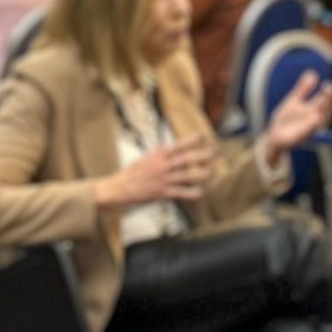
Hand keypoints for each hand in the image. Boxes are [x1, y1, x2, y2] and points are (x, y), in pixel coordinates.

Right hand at [95, 135, 214, 208]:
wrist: (116, 189)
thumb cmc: (129, 175)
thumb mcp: (143, 160)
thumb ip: (156, 153)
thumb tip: (165, 145)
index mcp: (158, 156)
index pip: (178, 145)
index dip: (192, 140)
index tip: (204, 137)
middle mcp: (162, 166)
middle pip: (186, 159)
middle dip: (203, 155)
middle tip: (215, 152)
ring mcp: (163, 179)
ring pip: (187, 176)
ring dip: (202, 174)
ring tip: (212, 173)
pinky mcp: (161, 193)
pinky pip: (180, 193)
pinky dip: (192, 193)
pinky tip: (201, 193)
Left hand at [263, 70, 331, 164]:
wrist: (275, 136)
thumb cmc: (287, 120)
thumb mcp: (294, 100)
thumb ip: (303, 89)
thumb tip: (313, 73)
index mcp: (313, 109)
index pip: (325, 100)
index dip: (328, 93)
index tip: (329, 85)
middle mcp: (314, 119)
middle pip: (326, 109)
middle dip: (329, 100)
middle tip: (331, 89)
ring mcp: (309, 128)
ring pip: (321, 121)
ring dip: (324, 112)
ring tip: (325, 101)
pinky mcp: (300, 136)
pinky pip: (309, 131)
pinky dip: (313, 125)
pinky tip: (316, 117)